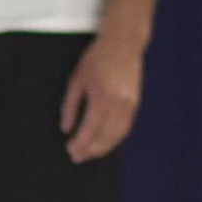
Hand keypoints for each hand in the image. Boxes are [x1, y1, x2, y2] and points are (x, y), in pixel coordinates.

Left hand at [61, 32, 142, 162]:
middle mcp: (119, 102)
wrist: (124, 43)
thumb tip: (65, 129)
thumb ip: (70, 106)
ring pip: (118, 134)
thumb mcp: (76, 79)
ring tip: (89, 155)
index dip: (80, 143)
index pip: (90, 128)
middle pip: (105, 135)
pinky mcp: (136, 103)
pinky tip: (105, 144)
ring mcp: (130, 103)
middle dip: (90, 150)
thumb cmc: (96, 58)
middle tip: (76, 158)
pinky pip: (126, 127)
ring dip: (103, 148)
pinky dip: (115, 139)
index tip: (70, 151)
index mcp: (102, 96)